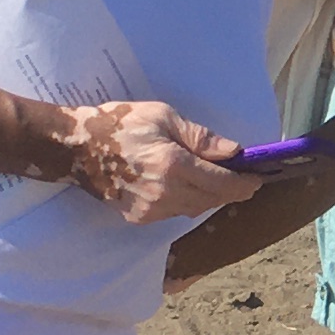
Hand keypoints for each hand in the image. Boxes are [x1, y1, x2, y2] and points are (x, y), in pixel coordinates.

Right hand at [65, 102, 257, 224]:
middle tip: (242, 177)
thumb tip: (233, 152)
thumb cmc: (119, 124)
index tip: (258, 178)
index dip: (245, 183)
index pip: (223, 183)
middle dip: (231, 190)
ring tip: (210, 177)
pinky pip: (174, 212)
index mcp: (174, 165)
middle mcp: (165, 193)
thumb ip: (200, 137)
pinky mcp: (139, 218)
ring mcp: (151, 209)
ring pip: (195, 208)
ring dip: (208, 196)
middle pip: (213, 200)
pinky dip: (185, 200)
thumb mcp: (163, 116)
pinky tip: (181, 185)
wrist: (76, 148)